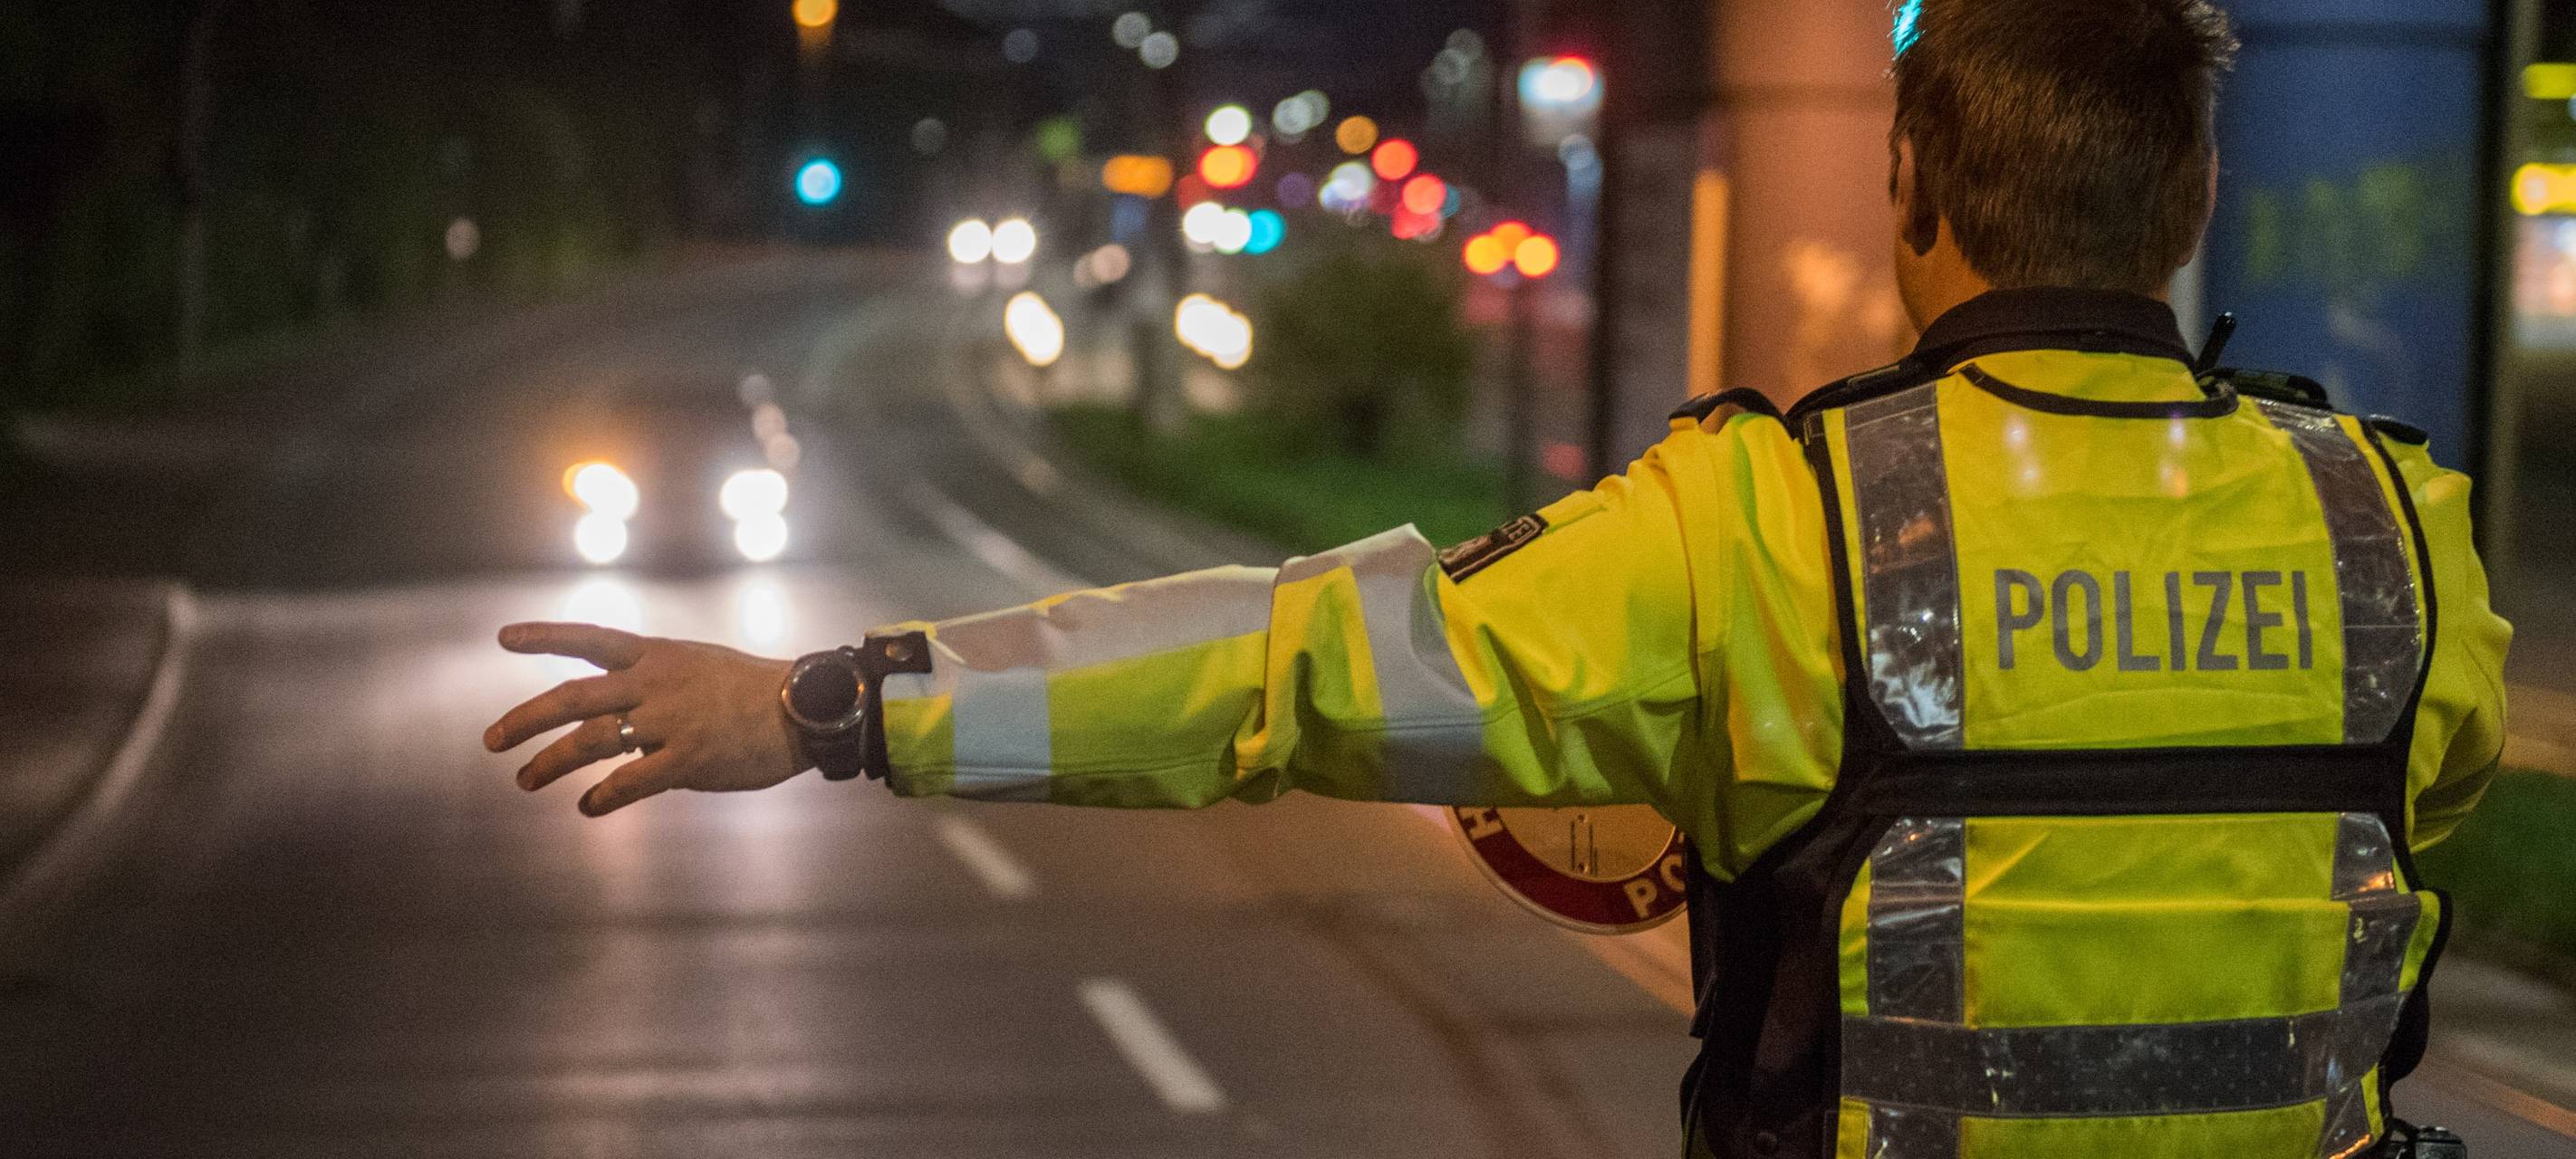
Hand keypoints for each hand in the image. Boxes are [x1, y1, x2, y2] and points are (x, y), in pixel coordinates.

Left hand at [482, 622, 804, 815]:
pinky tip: (588, 807)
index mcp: (656, 655)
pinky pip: (632, 782)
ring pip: (592, 742)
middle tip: (492, 740)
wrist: (803, 709)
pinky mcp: (689, 760)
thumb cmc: (752, 690)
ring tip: (525, 780)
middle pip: (574, 697)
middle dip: (526, 719)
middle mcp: (655, 684)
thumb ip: (652, 685)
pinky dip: (603, 797)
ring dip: (551, 763)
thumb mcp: (697, 665)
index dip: (545, 637)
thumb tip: (616, 725)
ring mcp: (670, 722)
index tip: (503, 637)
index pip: (590, 639)